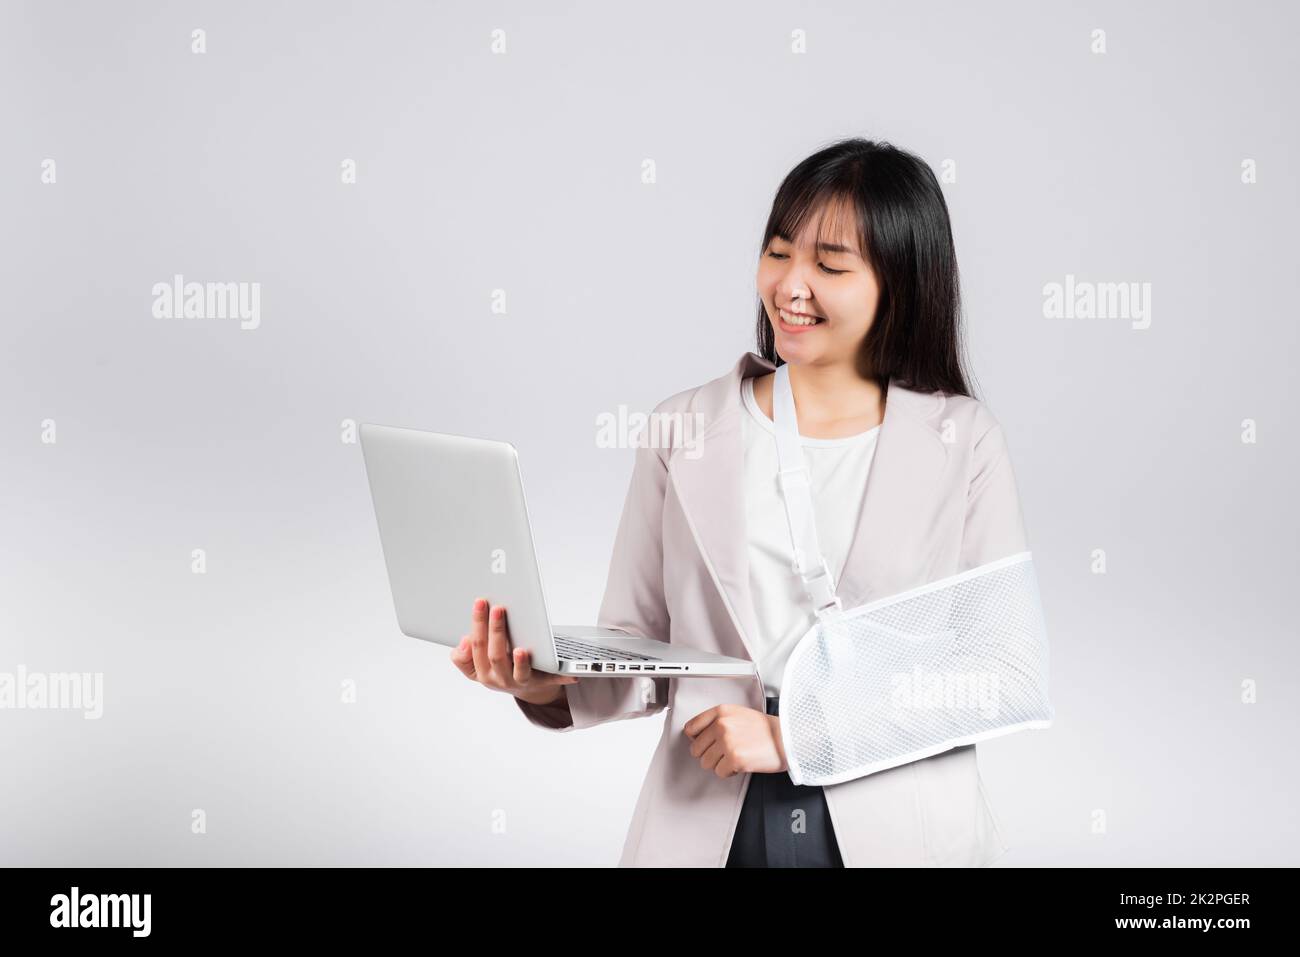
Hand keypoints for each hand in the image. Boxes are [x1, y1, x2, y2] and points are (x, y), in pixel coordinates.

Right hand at [450, 597, 578, 705]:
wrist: (523, 688)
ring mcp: (520, 681)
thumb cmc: (498, 668)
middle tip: (499, 608)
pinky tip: (573, 672)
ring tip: (521, 650)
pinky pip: (552, 679)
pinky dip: (563, 676)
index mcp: (482, 672)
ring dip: (520, 662)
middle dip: (496, 631)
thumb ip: (462, 656)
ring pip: (518, 671)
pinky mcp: (542, 682)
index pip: (476, 646)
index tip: (480, 603)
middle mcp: (499, 679)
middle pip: (495, 655)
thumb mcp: (475, 666)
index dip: (477, 625)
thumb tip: (464, 642)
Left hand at [683, 704, 786, 777]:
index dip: (697, 739)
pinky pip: (719, 772)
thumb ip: (717, 721)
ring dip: (720, 764)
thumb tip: (697, 736)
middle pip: (696, 749)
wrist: (788, 739)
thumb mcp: (738, 714)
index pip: (690, 728)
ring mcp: (727, 742)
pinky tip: (742, 763)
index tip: (705, 743)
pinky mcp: (734, 759)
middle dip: (709, 754)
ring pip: (706, 763)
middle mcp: (721, 725)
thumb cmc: (766, 729)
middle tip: (725, 753)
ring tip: (736, 756)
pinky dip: (730, 772)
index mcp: (721, 712)